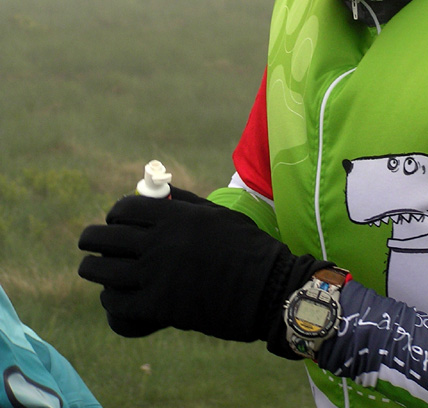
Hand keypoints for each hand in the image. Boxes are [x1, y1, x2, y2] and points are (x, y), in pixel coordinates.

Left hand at [78, 195, 327, 355]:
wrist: (266, 287)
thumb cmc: (246, 246)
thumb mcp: (216, 214)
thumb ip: (185, 203)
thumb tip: (160, 194)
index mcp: (174, 216)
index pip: (126, 208)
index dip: (114, 213)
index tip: (113, 220)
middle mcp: (159, 242)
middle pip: (107, 238)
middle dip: (91, 239)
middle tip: (87, 242)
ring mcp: (156, 275)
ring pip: (104, 270)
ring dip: (93, 268)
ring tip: (91, 268)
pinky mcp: (158, 306)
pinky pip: (117, 301)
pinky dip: (110, 298)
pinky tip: (112, 296)